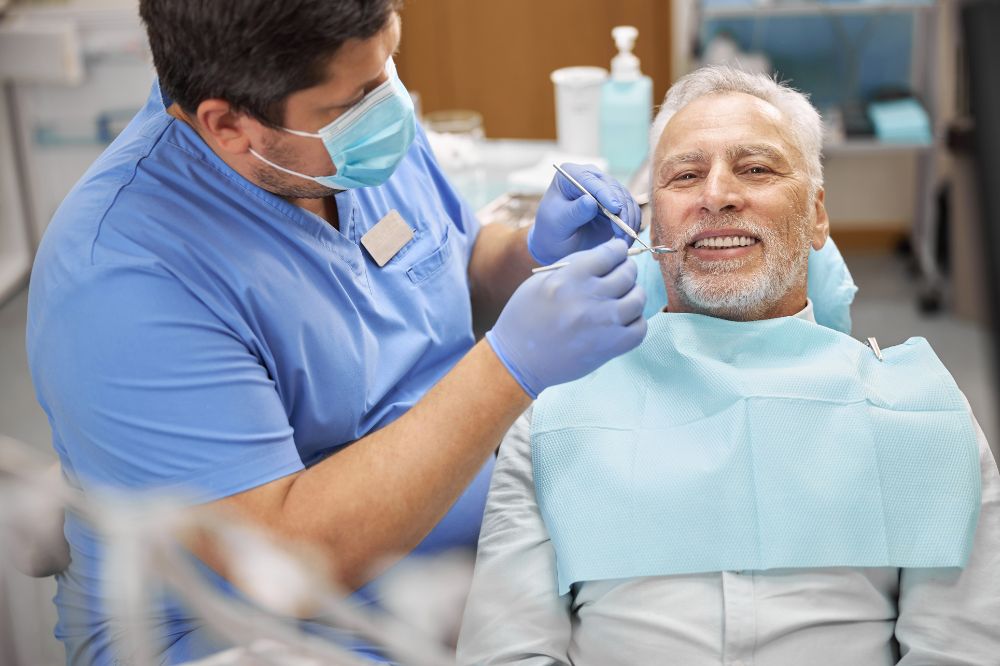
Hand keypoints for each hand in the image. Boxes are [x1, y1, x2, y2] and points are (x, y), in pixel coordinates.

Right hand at [486, 238, 646, 397]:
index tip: (616, 253)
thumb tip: (607, 255)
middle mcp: (587, 298)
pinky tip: (623, 320)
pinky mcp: (610, 347)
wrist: (518, 359)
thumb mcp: (541, 280)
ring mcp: (602, 324)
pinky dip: (635, 321)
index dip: (616, 250)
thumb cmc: (526, 317)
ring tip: (623, 298)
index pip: (610, 252)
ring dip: (633, 295)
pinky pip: (639, 328)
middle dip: (626, 270)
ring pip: (638, 299)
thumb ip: (574, 265)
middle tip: (620, 275)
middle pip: (627, 273)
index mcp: (568, 278)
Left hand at [527, 163, 641, 265]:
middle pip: (613, 188)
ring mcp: (605, 189)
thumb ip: (574, 212)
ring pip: (626, 199)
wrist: (558, 243)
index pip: (590, 180)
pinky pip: (631, 210)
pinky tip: (627, 239)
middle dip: (621, 210)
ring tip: (624, 240)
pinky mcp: (616, 203)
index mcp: (571, 174)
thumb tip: (590, 201)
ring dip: (629, 219)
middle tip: (623, 231)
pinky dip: (632, 224)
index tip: (615, 209)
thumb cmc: (552, 231)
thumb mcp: (558, 223)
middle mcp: (591, 177)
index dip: (605, 194)